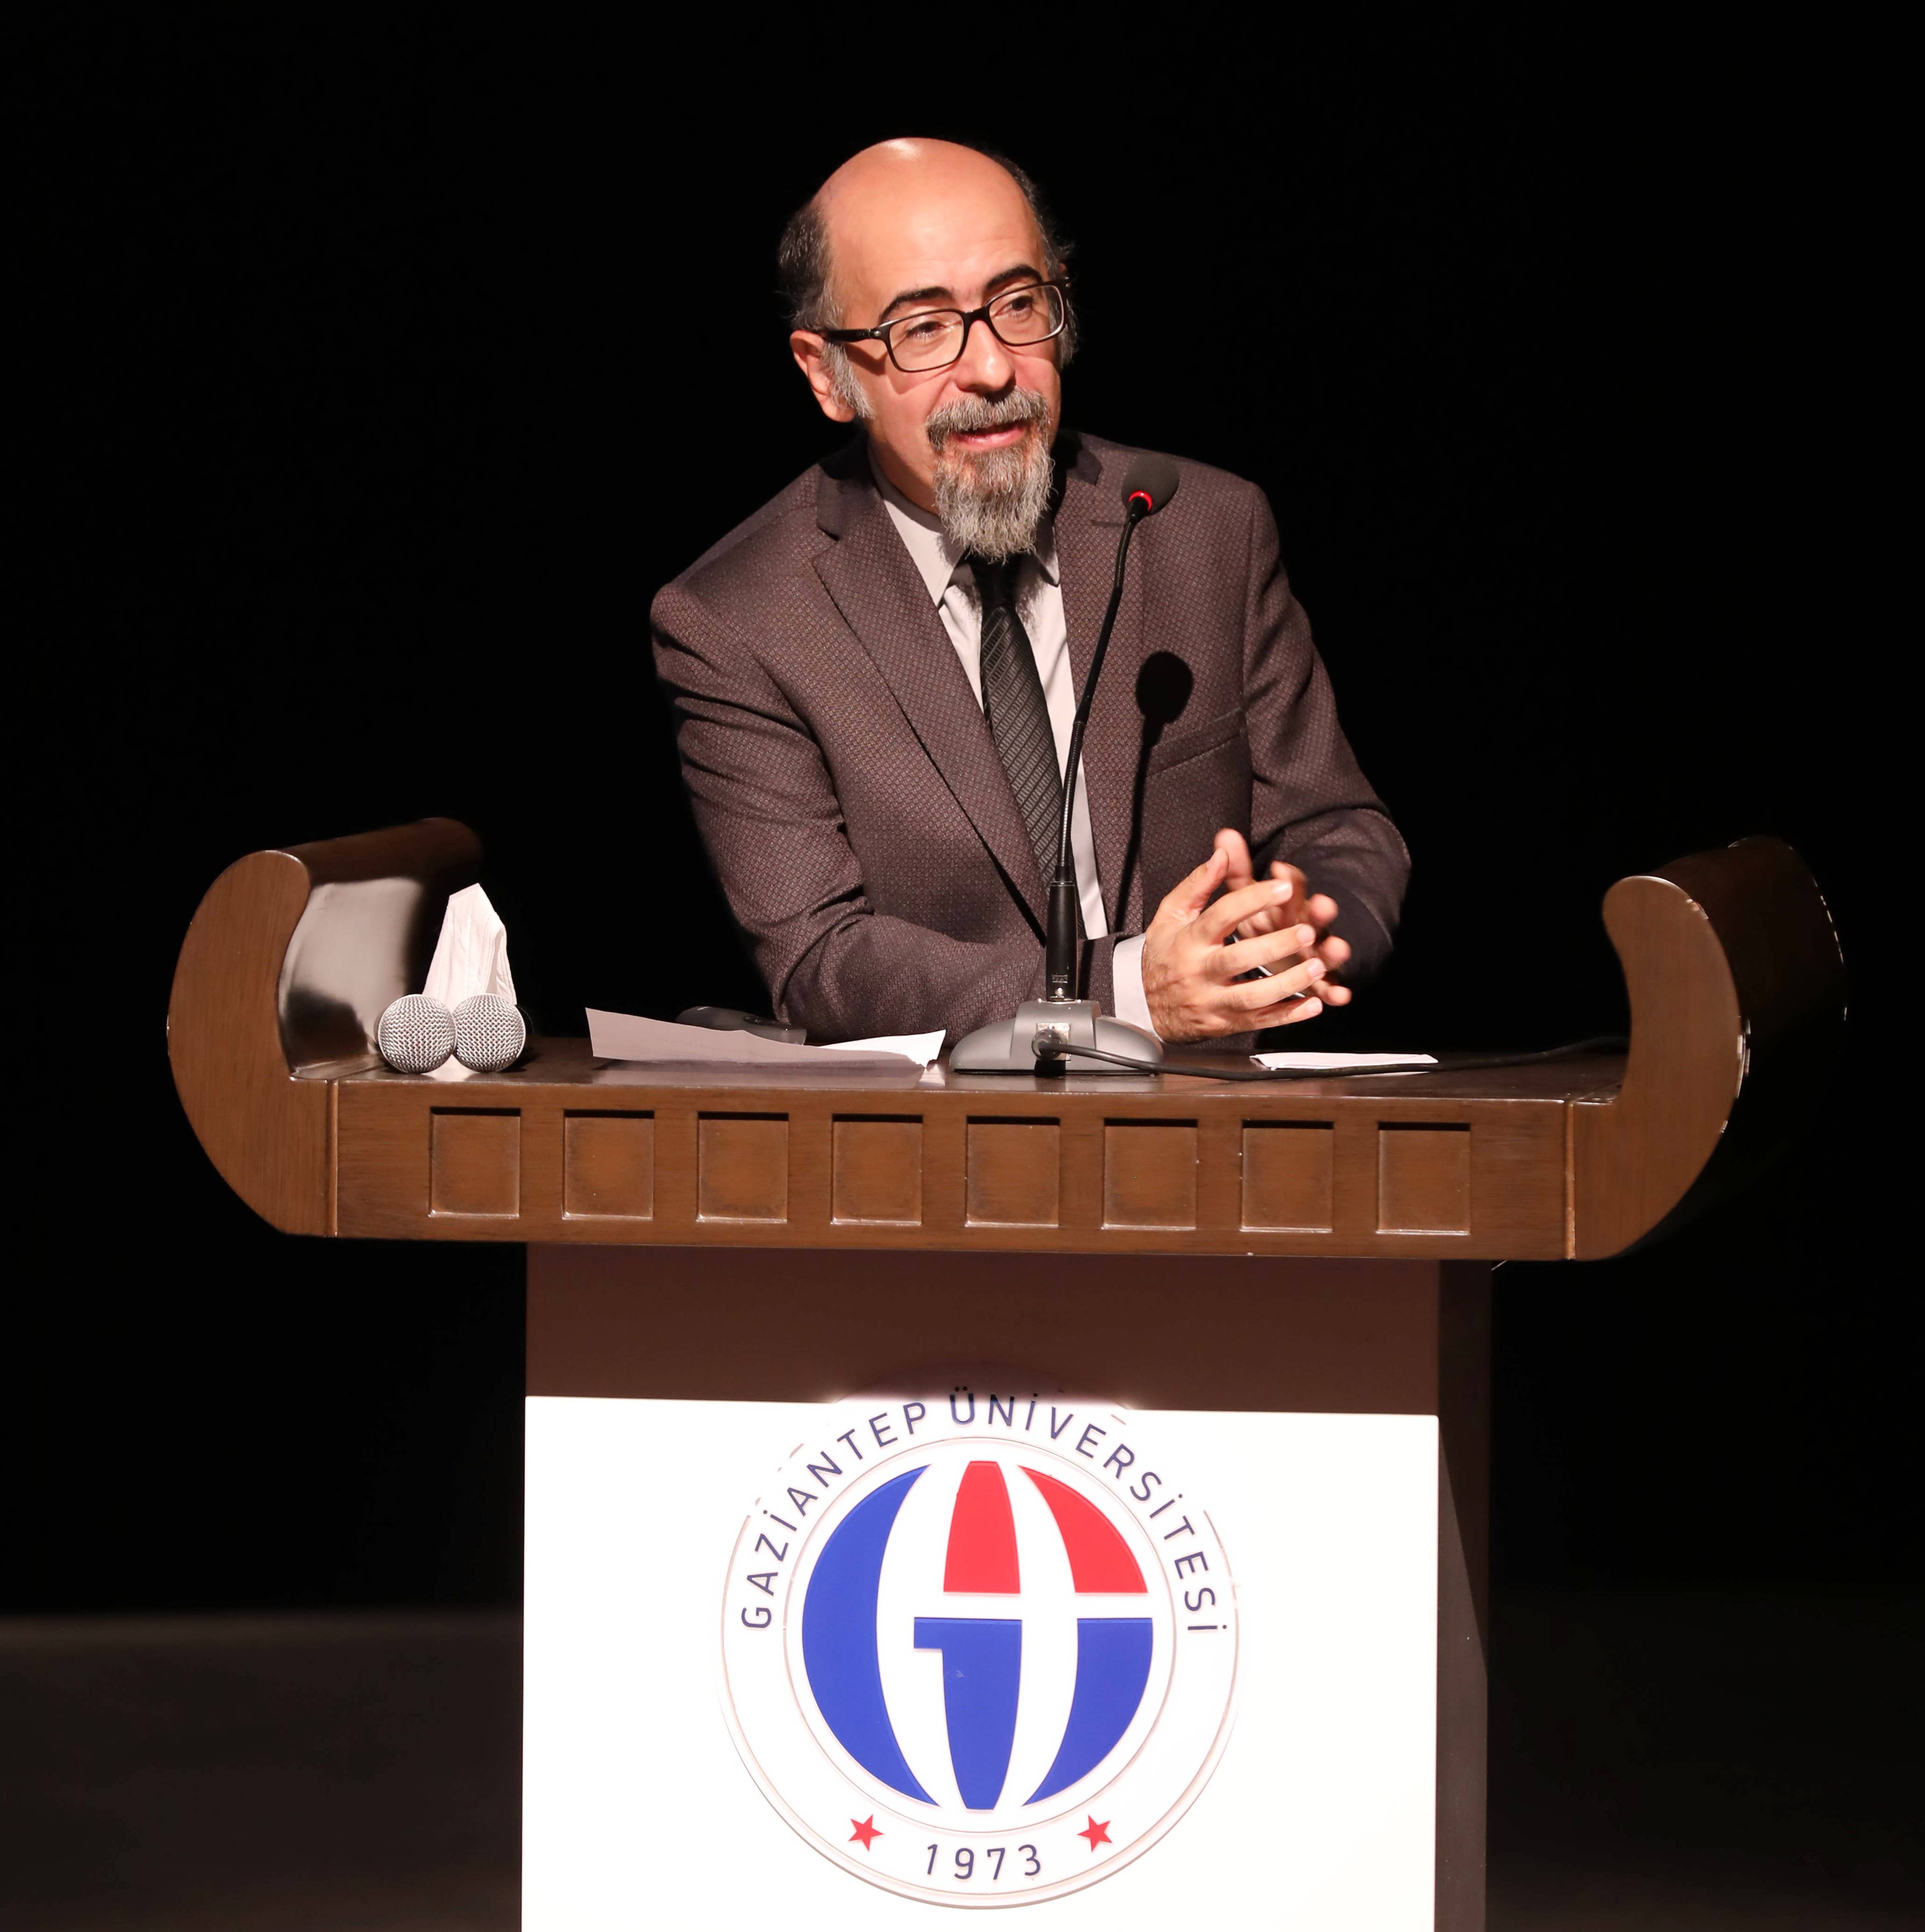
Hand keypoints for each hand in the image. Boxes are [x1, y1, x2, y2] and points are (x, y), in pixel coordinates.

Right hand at [1140, 847, 1332, 1040]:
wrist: (1146, 1008)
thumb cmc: (1165, 955)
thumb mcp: (1171, 915)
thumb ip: (1198, 884)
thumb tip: (1222, 854)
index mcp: (1189, 940)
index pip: (1221, 916)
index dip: (1253, 900)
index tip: (1283, 887)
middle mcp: (1199, 972)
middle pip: (1239, 958)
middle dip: (1275, 945)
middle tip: (1307, 931)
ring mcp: (1212, 1001)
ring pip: (1253, 996)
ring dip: (1288, 983)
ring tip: (1317, 967)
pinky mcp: (1224, 1024)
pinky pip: (1259, 1021)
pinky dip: (1288, 1015)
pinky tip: (1312, 1005)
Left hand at [1213, 828, 1352, 1003]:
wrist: (1274, 951)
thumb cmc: (1259, 921)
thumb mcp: (1246, 896)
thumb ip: (1238, 869)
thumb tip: (1224, 835)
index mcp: (1284, 906)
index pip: (1290, 887)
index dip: (1287, 878)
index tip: (1280, 869)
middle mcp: (1302, 927)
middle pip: (1312, 917)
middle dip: (1317, 911)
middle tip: (1322, 904)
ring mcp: (1311, 954)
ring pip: (1324, 951)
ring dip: (1332, 950)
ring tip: (1337, 949)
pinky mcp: (1315, 980)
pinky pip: (1327, 986)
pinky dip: (1335, 991)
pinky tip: (1340, 996)